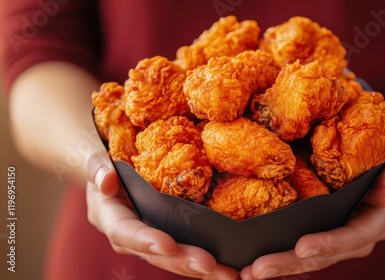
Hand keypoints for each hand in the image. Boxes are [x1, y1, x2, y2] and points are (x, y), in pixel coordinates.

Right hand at [84, 152, 238, 279]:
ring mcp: (150, 243)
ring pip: (175, 260)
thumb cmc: (106, 167)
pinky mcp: (168, 241)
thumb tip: (106, 180)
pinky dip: (207, 262)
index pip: (126, 233)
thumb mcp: (96, 163)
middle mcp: (131, 239)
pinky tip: (230, 266)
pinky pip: (186, 254)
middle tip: (209, 264)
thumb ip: (96, 168)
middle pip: (157, 254)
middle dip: (183, 260)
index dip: (146, 241)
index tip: (168, 245)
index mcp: (111, 220)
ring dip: (200, 268)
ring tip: (228, 273)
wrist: (111, 177)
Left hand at [240, 164, 384, 278]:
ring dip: (280, 267)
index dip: (328, 244)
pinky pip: (304, 255)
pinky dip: (282, 260)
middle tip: (258, 270)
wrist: (382, 176)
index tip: (301, 247)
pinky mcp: (325, 242)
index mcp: (375, 225)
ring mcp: (340, 246)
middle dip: (290, 264)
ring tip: (249, 273)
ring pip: (310, 261)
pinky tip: (255, 265)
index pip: (351, 238)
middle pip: (323, 257)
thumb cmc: (383, 167)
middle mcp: (357, 242)